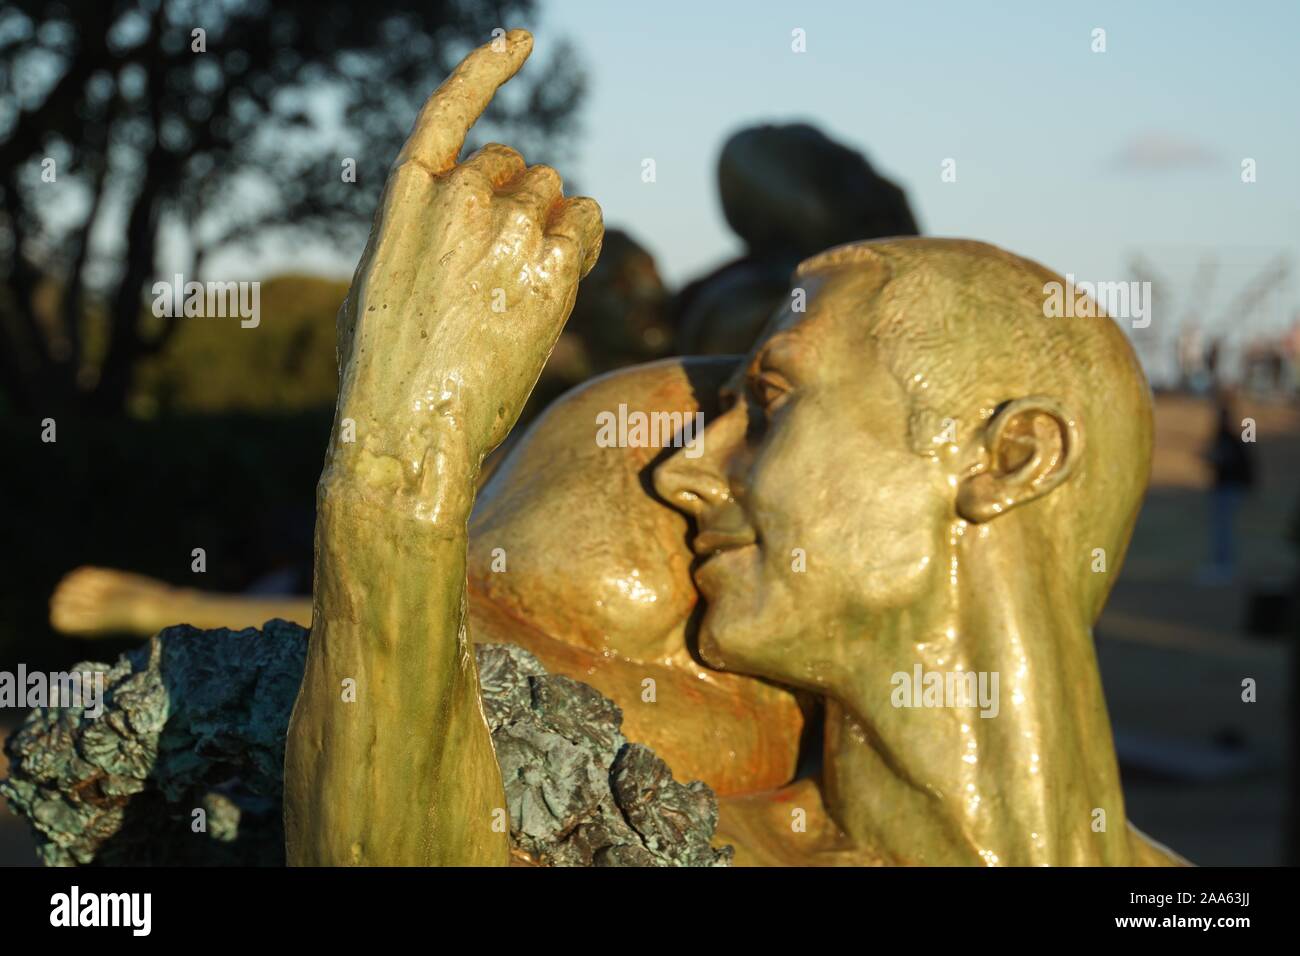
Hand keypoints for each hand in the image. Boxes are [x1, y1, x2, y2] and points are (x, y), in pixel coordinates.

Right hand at [329, 29, 602, 514]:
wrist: (410, 430)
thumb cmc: (383, 371)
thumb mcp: (376, 283)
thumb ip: (414, 231)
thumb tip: (443, 211)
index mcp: (404, 200)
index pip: (451, 109)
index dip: (489, 70)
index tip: (523, 41)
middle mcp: (457, 200)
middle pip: (519, 165)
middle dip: (522, 201)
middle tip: (507, 261)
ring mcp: (506, 232)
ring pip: (555, 194)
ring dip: (550, 226)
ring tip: (522, 284)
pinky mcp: (549, 271)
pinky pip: (584, 221)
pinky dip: (579, 239)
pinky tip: (558, 275)